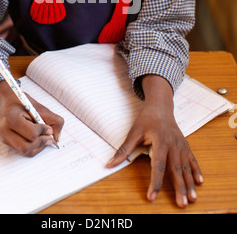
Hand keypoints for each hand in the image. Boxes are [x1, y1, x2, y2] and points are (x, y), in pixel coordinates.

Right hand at [0, 81, 63, 156]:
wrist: (6, 102)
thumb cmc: (22, 102)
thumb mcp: (38, 106)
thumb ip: (53, 120)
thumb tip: (57, 138)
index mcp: (11, 118)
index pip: (31, 133)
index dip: (43, 131)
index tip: (49, 128)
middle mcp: (5, 131)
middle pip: (26, 147)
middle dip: (41, 142)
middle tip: (49, 136)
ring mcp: (4, 138)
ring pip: (25, 152)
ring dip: (39, 146)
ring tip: (45, 138)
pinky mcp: (7, 143)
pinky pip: (24, 151)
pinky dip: (34, 147)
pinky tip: (38, 139)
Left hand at [106, 75, 202, 207]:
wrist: (160, 105)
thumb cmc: (146, 118)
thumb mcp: (134, 132)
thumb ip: (124, 150)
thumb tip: (109, 164)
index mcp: (160, 141)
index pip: (158, 166)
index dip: (155, 182)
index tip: (152, 196)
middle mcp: (173, 144)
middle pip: (176, 170)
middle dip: (179, 188)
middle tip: (181, 204)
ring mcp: (181, 145)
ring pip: (185, 167)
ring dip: (189, 184)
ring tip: (192, 199)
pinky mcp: (185, 145)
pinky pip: (192, 160)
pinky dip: (196, 171)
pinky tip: (199, 182)